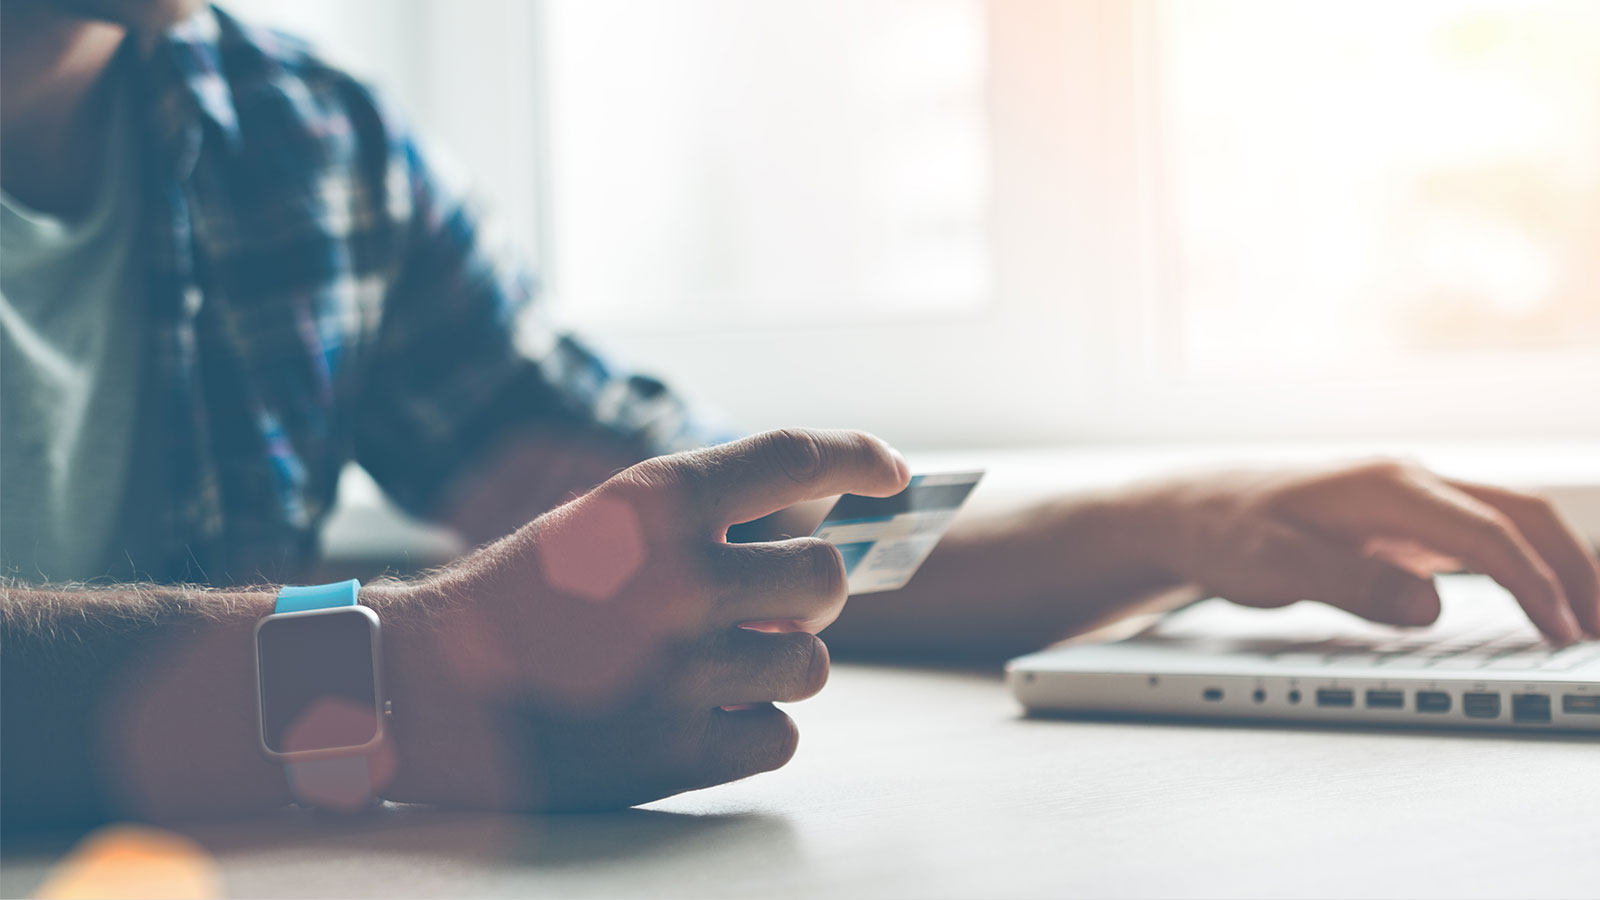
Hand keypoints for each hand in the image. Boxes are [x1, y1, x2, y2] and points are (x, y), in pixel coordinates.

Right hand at [377, 429, 908, 810]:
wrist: (420, 688)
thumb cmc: (524, 598)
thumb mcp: (603, 523)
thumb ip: (705, 522)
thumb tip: (828, 549)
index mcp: (654, 504)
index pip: (794, 457)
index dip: (859, 458)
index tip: (894, 475)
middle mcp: (676, 579)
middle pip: (824, 578)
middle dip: (808, 593)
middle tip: (771, 605)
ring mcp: (678, 671)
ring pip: (809, 665)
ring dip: (775, 665)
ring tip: (709, 666)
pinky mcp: (672, 753)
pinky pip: (778, 736)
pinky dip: (748, 730)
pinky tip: (692, 716)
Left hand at [1140, 459, 1599, 642]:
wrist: (1184, 511)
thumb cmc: (1223, 532)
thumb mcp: (1273, 567)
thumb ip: (1351, 586)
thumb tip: (1428, 608)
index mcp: (1384, 487)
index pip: (1484, 533)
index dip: (1534, 583)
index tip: (1564, 631)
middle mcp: (1405, 483)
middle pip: (1518, 514)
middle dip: (1574, 565)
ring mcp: (1405, 500)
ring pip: (1505, 520)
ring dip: (1554, 562)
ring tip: (1590, 615)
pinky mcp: (1397, 522)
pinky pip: (1477, 536)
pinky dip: (1520, 564)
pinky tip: (1536, 597)